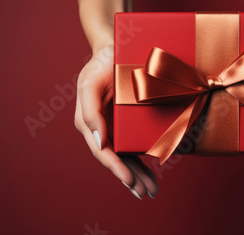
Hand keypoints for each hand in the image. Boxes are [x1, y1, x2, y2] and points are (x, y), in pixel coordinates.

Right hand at [74, 46, 158, 199]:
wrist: (116, 50)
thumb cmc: (100, 65)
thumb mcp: (90, 84)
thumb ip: (90, 112)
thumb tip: (99, 141)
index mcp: (89, 122)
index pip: (103, 152)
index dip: (117, 168)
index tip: (130, 181)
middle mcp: (102, 128)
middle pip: (118, 159)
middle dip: (132, 178)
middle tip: (147, 193)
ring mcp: (116, 126)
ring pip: (128, 155)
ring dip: (140, 174)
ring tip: (152, 189)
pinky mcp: (128, 121)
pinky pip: (136, 143)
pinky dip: (144, 158)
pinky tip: (153, 170)